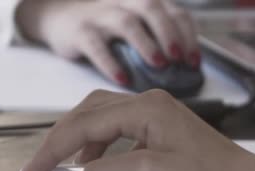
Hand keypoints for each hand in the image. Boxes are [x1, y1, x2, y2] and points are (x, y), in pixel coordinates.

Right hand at [16, 0, 200, 85]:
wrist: (60, 19)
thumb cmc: (109, 31)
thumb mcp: (138, 30)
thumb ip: (160, 43)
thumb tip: (186, 72)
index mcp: (145, 4)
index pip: (175, 11)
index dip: (188, 35)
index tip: (194, 62)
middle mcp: (125, 3)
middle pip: (152, 8)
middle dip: (169, 33)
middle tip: (179, 58)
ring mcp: (102, 15)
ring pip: (126, 22)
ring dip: (146, 43)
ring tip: (158, 65)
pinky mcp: (79, 30)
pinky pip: (95, 45)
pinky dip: (110, 63)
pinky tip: (122, 79)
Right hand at [21, 90, 254, 170]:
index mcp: (147, 108)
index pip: (85, 122)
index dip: (54, 148)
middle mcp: (153, 110)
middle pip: (92, 115)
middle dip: (65, 140)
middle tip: (44, 166)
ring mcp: (162, 128)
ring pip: (109, 128)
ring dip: (88, 151)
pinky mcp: (170, 147)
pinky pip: (127, 145)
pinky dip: (110, 160)